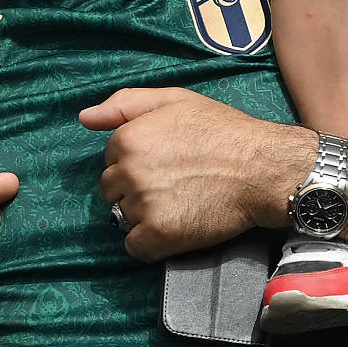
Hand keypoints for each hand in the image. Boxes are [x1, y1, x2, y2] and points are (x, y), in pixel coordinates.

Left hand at [80, 89, 309, 261]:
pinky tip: (173, 229)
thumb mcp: (175, 100)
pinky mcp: (160, 235)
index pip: (110, 160)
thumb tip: (85, 118)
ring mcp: (143, 205)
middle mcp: (129, 172)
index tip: (163, 164)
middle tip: (171, 186)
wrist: (262, 168)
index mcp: (128, 139)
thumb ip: (125, 104)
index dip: (135, 162)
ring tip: (177, 205)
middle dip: (133, 190)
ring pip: (124, 217)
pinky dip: (150, 243)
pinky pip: (135, 247)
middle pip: (111, 190)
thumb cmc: (223, 131)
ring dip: (143, 216)